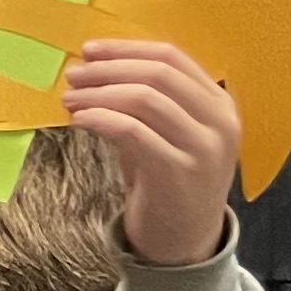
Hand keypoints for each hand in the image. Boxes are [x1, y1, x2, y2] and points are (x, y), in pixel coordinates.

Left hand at [62, 40, 237, 267]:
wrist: (184, 241)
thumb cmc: (167, 180)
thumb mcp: (164, 133)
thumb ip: (144, 100)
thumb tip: (93, 67)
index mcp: (219, 104)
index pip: (173, 57)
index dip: (127, 48)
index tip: (90, 50)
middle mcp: (220, 122)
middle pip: (159, 74)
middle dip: (109, 69)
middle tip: (74, 74)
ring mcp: (204, 148)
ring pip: (145, 99)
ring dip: (99, 93)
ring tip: (70, 98)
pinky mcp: (179, 173)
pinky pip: (133, 132)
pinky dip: (101, 118)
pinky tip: (79, 120)